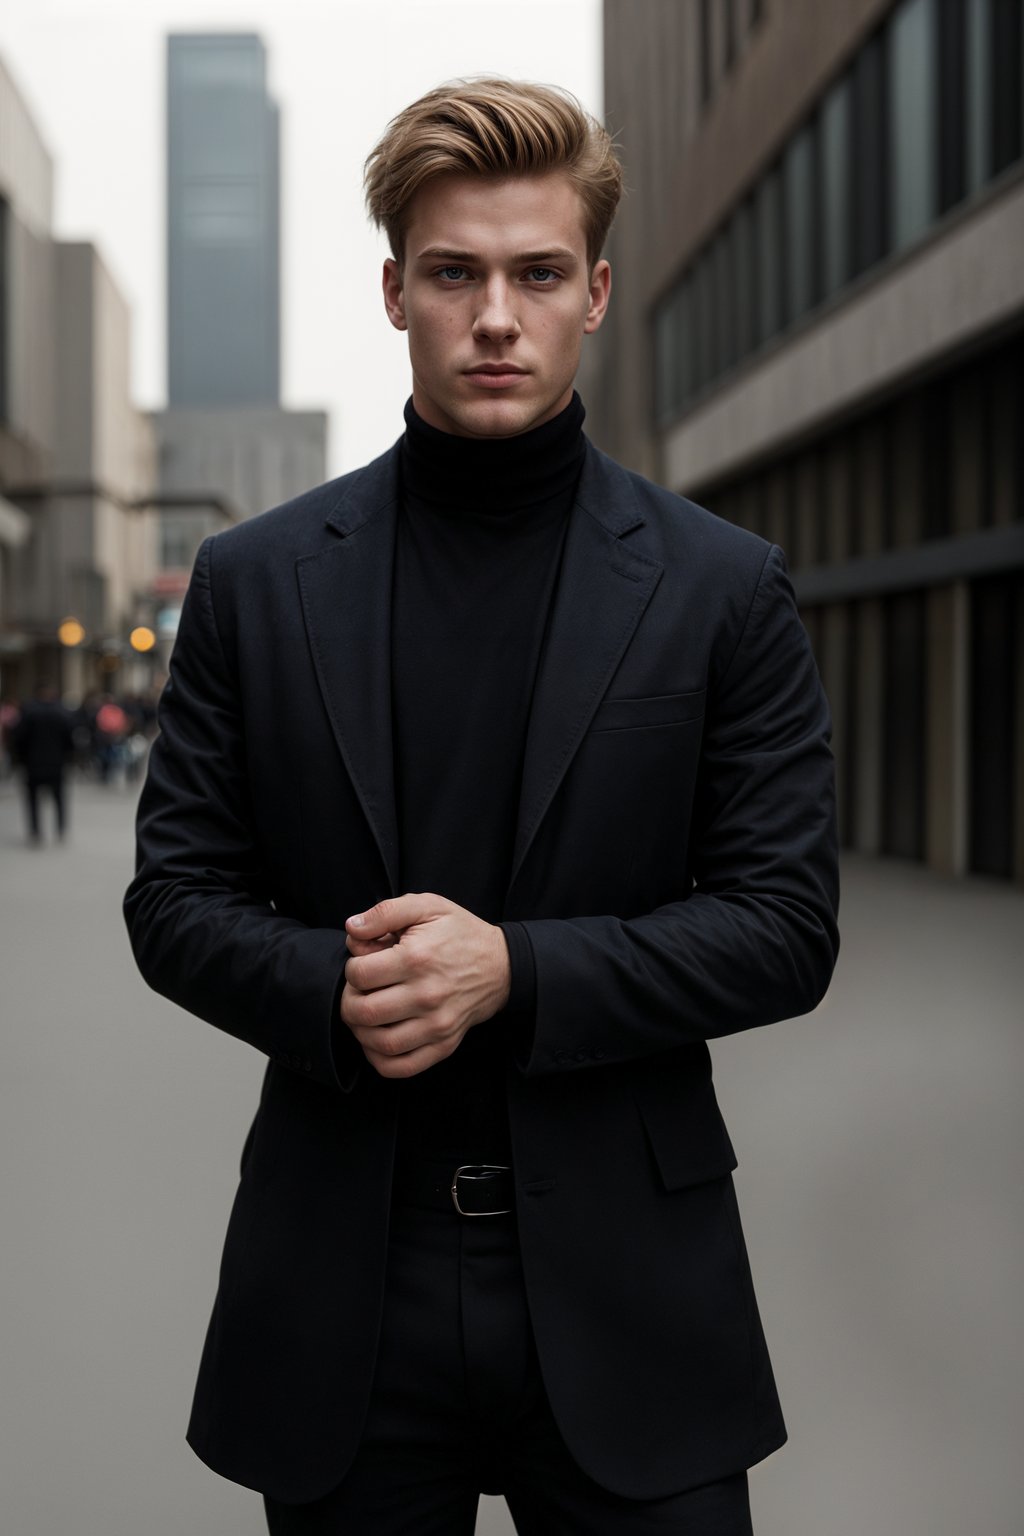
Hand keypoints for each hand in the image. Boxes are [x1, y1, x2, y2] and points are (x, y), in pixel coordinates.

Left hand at [341, 893, 510, 1077]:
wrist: (501, 965)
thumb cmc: (459, 934)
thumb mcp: (426, 907)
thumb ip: (384, 912)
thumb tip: (351, 928)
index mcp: (418, 959)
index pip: (359, 975)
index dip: (352, 968)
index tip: (364, 964)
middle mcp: (427, 995)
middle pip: (364, 1012)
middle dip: (349, 1001)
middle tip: (358, 992)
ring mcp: (437, 1025)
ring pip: (379, 1044)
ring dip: (360, 1031)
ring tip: (366, 1015)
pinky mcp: (444, 1045)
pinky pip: (402, 1067)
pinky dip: (379, 1060)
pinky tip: (377, 1041)